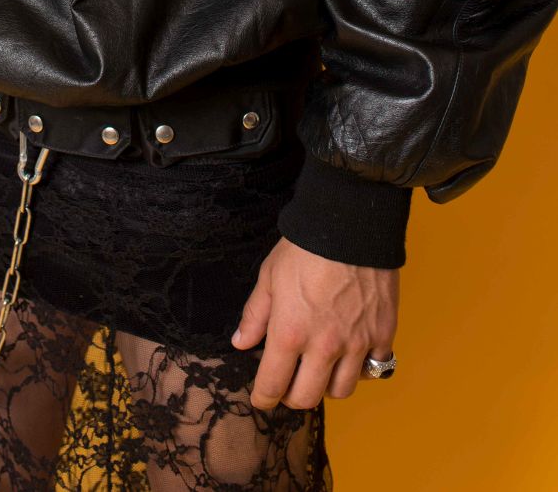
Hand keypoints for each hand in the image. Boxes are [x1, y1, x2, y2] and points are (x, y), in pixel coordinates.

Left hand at [231, 236, 398, 409]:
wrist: (351, 224)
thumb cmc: (305, 247)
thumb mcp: (269, 276)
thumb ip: (256, 315)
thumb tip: (241, 343)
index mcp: (290, 333)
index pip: (272, 386)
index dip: (263, 398)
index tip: (261, 399)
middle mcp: (324, 346)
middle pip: (307, 398)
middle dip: (292, 397)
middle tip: (288, 384)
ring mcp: (357, 343)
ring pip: (341, 391)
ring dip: (326, 385)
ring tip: (319, 369)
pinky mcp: (383, 334)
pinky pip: (374, 369)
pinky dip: (360, 369)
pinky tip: (350, 354)